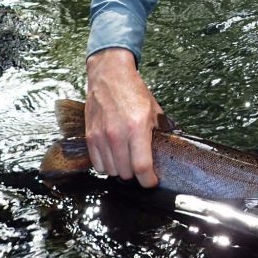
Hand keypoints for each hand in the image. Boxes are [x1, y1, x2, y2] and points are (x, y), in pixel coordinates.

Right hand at [85, 48, 162, 187]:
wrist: (109, 75)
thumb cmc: (133, 91)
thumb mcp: (154, 110)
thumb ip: (160, 132)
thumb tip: (168, 151)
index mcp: (137, 127)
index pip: (141, 166)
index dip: (148, 180)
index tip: (152, 181)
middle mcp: (117, 134)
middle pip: (126, 173)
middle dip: (136, 174)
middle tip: (141, 166)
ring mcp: (101, 136)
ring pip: (111, 171)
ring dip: (121, 170)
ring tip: (127, 160)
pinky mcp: (89, 136)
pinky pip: (98, 164)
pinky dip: (107, 166)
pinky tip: (114, 157)